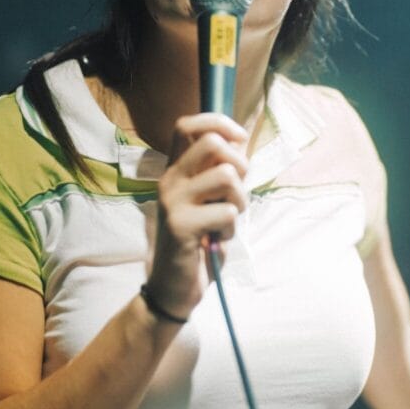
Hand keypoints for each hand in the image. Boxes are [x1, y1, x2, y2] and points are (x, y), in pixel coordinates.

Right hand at [144, 113, 248, 319]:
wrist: (174, 286)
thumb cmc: (199, 241)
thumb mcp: (210, 199)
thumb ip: (220, 171)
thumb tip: (238, 139)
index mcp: (175, 171)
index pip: (187, 125)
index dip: (218, 122)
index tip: (239, 138)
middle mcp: (169, 180)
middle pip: (213, 143)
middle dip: (240, 164)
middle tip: (235, 191)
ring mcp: (172, 201)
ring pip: (227, 176)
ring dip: (239, 201)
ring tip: (226, 219)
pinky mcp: (180, 226)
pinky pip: (227, 211)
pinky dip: (231, 228)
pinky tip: (216, 239)